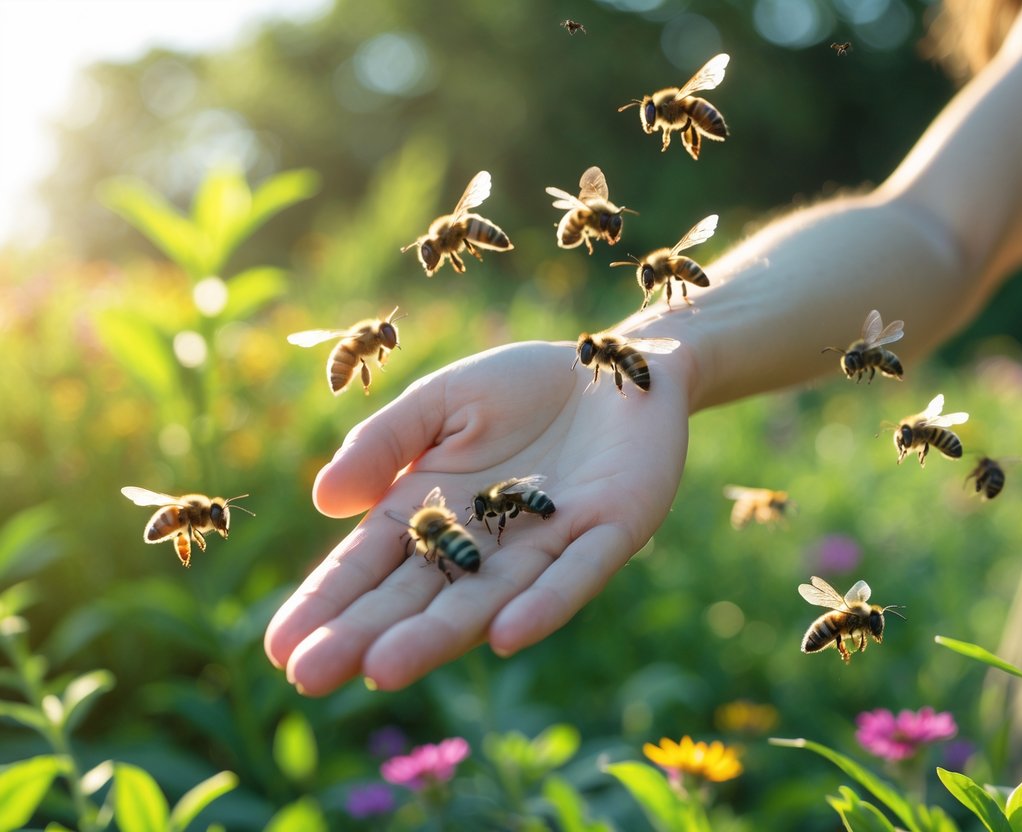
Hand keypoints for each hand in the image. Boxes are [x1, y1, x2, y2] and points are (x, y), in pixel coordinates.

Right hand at [264, 339, 691, 693]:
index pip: (373, 563)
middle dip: (368, 633)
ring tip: (384, 668)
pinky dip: (545, 604)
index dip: (330, 602)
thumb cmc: (523, 385)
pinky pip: (576, 573)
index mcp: (438, 508)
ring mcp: (550, 540)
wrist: (614, 362)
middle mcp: (488, 541)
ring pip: (490, 597)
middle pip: (423, 594)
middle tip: (311, 676)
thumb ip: (386, 443)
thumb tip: (324, 502)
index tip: (282, 646)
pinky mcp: (612, 529)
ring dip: (441, 634)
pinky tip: (507, 636)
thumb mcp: (442, 399)